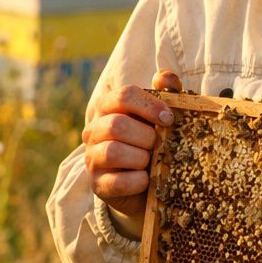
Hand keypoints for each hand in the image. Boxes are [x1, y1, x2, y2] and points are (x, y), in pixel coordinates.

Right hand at [82, 70, 180, 220]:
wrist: (146, 184)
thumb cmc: (152, 142)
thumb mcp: (161, 116)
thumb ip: (166, 93)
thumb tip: (165, 77)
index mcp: (107, 108)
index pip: (124, 95)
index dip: (150, 105)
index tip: (169, 119)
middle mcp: (94, 131)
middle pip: (117, 124)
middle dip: (146, 136)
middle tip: (158, 145)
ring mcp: (92, 158)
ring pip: (114, 151)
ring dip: (141, 158)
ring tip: (150, 162)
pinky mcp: (98, 185)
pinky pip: (119, 182)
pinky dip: (139, 181)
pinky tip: (146, 180)